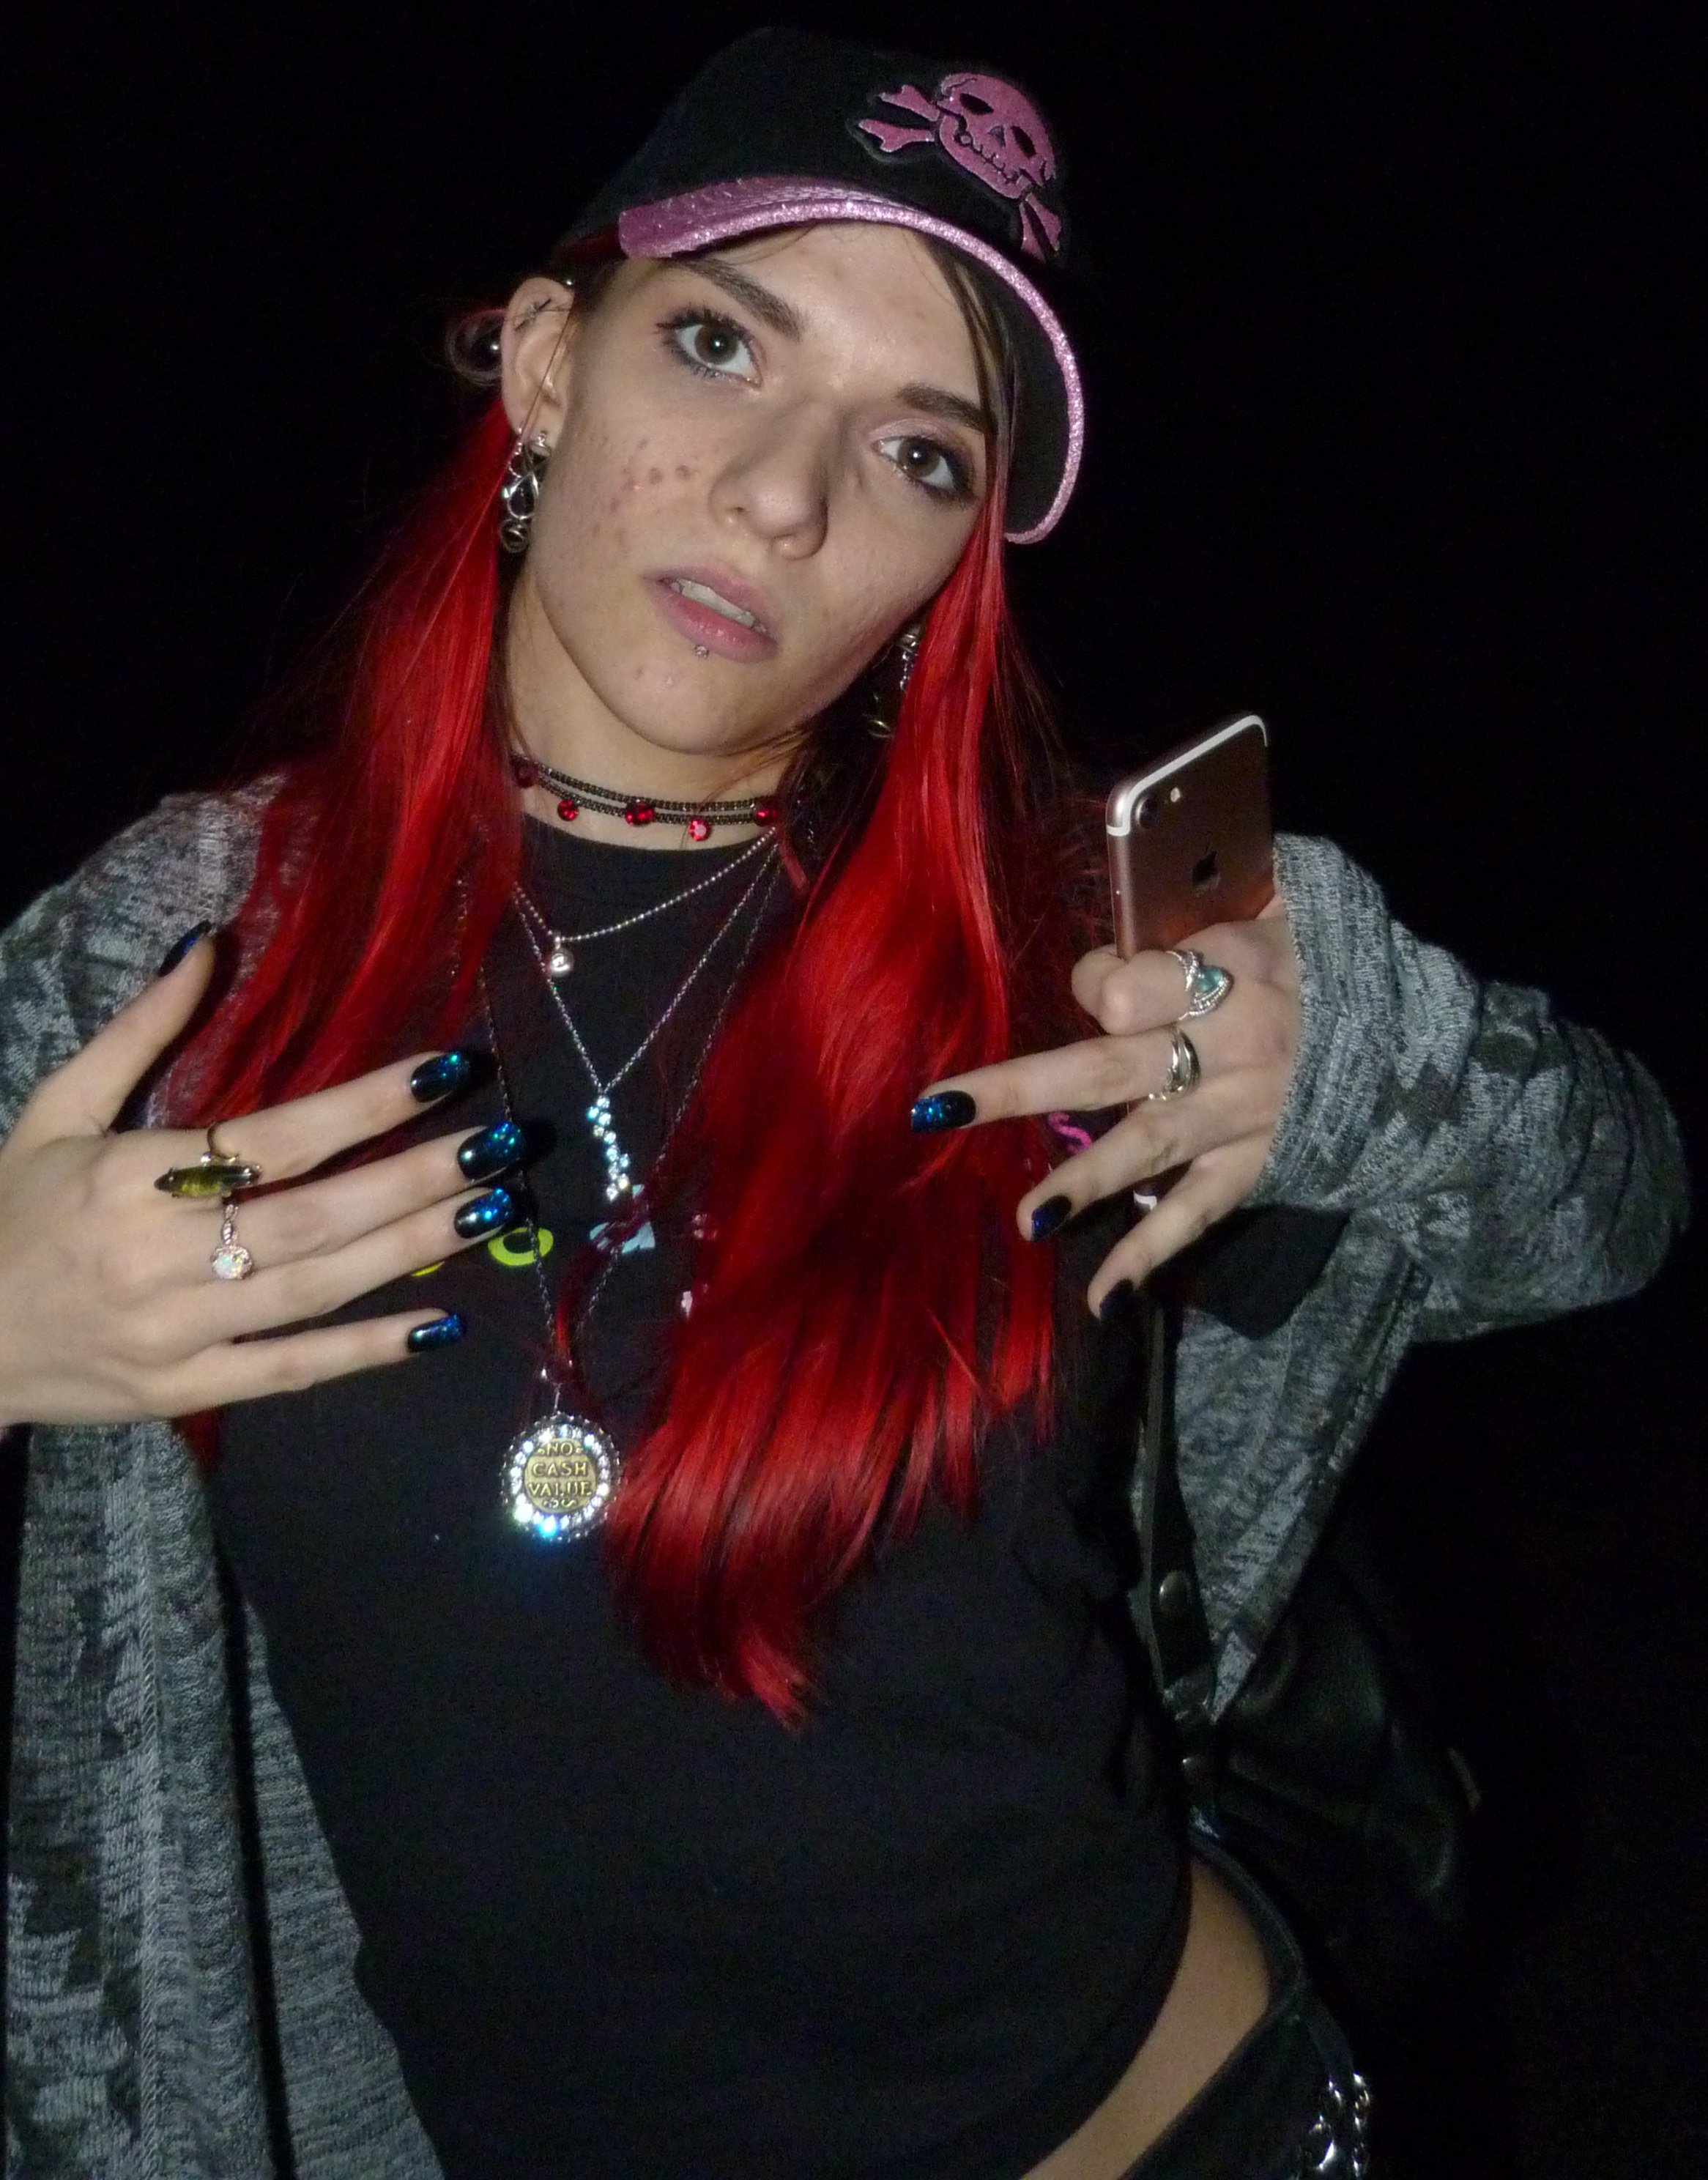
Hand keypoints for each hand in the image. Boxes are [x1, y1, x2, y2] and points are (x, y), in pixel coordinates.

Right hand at [0, 937, 512, 1426]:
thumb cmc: (11, 1211)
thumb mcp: (58, 1109)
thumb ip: (141, 1031)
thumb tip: (211, 941)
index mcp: (131, 1176)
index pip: (275, 1136)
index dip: (367, 1103)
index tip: (447, 1070)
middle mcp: (160, 1256)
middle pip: (314, 1215)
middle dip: (415, 1178)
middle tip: (503, 1146)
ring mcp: (175, 1332)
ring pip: (316, 1289)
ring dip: (410, 1250)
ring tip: (491, 1209)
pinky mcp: (182, 1390)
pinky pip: (290, 1370)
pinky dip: (365, 1351)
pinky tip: (439, 1325)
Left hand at [913, 899, 1300, 1316]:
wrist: (1414, 1046)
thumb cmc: (1320, 969)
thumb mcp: (1274, 916)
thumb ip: (1195, 919)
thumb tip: (1119, 932)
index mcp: (1229, 974)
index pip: (1131, 985)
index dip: (1098, 986)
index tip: (1096, 989)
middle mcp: (1227, 1048)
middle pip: (1109, 1065)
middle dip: (1021, 1088)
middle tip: (941, 1110)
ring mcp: (1238, 1115)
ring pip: (1147, 1145)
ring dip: (1084, 1183)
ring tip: (1027, 1221)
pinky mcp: (1254, 1167)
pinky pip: (1195, 1214)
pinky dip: (1150, 1256)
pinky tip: (1101, 1299)